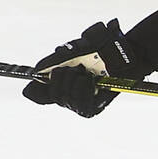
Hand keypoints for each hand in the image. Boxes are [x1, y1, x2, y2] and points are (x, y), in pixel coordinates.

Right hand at [23, 19, 148, 117]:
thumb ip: (52, 62)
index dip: (36, 90)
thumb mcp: (71, 51)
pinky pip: (80, 105)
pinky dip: (83, 90)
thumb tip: (34, 72)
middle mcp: (69, 95)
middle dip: (60, 78)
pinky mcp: (92, 109)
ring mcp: (81, 103)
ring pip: (64, 100)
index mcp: (61, 82)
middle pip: (53, 95)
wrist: (123, 53)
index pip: (40, 94)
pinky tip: (90, 82)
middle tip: (74, 68)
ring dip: (73, 82)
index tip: (35, 81)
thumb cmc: (99, 49)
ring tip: (86, 73)